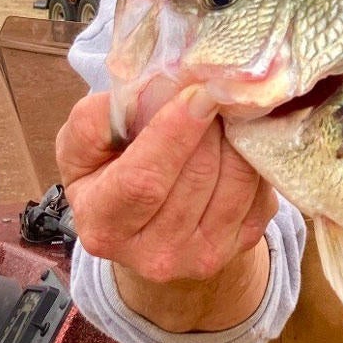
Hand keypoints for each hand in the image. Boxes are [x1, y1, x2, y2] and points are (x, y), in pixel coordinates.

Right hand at [55, 87, 278, 331]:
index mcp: (104, 226)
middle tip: (212, 88)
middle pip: (198, 173)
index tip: (196, 92)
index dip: (174, 132)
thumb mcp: (82, 149)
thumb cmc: (109, 174)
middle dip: (210, 123)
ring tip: (222, 111)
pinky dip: (252, 151)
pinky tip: (236, 137)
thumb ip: (96, 120)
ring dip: (235, 133)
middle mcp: (155, 254)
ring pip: (237, 177)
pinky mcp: (244, 242)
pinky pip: (260, 184)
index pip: (144, 180)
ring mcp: (203, 254)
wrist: (149, 226)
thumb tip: (149, 91)